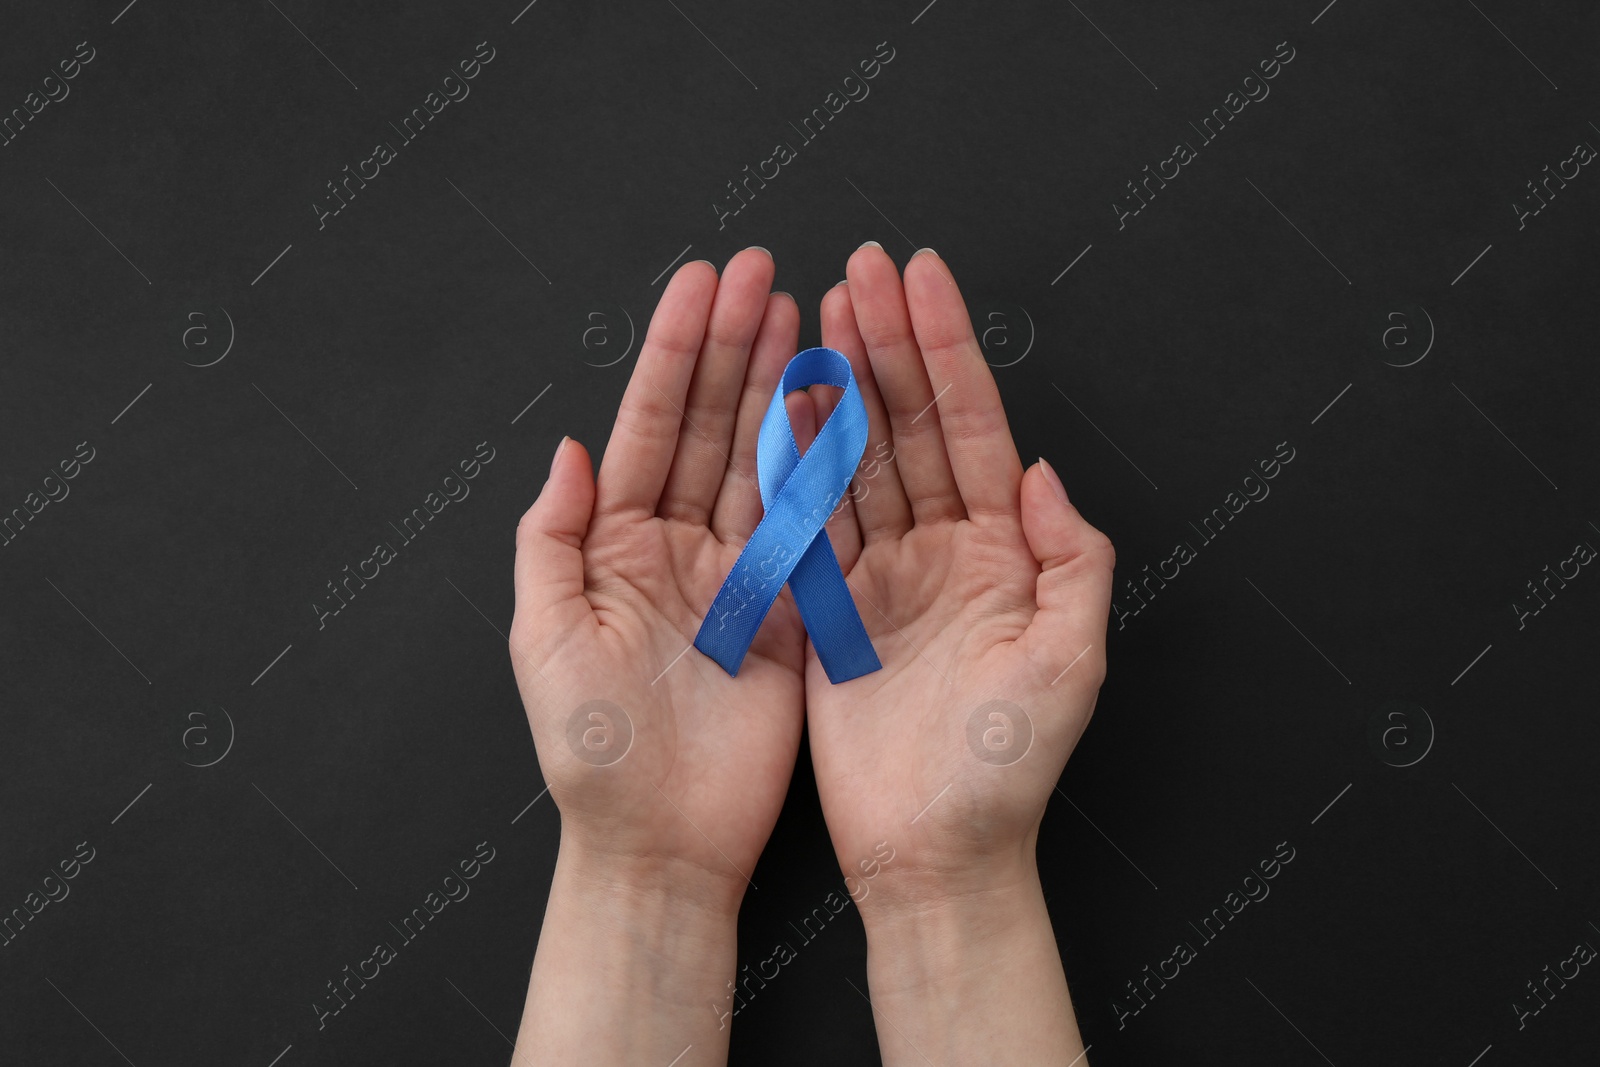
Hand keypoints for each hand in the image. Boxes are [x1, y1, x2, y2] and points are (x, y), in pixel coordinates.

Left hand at [509, 248, 811, 1062]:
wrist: (661, 844)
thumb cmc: (591, 753)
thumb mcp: (544, 641)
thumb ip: (550, 541)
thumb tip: (567, 449)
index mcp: (615, 544)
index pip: (651, 425)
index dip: (677, 352)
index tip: (704, 282)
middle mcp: (679, 546)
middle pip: (714, 425)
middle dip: (737, 345)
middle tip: (766, 270)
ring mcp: (741, 573)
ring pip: (766, 460)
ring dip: (785, 385)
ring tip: (807, 312)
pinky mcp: (792, 610)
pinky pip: (811, 525)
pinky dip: (827, 463)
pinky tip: (841, 403)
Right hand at [804, 244, 1115, 1062]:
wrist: (933, 854)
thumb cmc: (1006, 769)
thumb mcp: (1070, 663)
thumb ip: (1073, 560)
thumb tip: (1044, 473)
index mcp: (1004, 552)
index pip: (972, 427)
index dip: (947, 349)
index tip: (922, 276)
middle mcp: (945, 551)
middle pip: (910, 425)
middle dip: (887, 341)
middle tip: (860, 266)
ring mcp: (884, 576)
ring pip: (856, 458)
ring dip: (838, 384)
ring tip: (818, 309)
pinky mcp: (830, 610)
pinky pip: (809, 521)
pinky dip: (793, 460)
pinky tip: (781, 403)